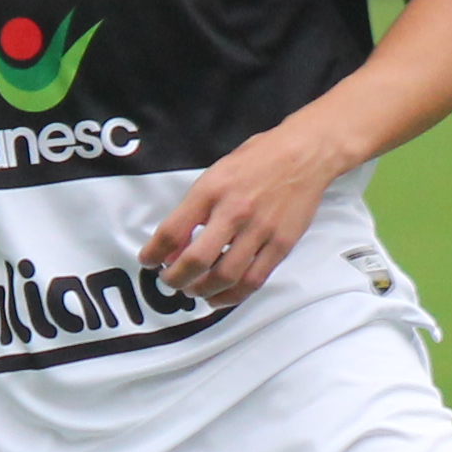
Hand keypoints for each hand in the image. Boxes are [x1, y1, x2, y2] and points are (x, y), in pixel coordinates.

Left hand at [140, 118, 349, 306]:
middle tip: (169, 282)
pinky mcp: (282, 244)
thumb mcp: (215, 174)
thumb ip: (194, 209)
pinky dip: (232, 296)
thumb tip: (173, 246)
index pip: (173, 229)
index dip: (153, 252)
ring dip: (202, 291)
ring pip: (226, 276)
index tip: (148, 261)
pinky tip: (219, 297)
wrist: (304, 154)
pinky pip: (254, 280)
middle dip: (175, 279)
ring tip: (193, 291)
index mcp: (212, 190)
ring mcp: (260, 230)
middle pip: (197, 260)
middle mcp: (234, 211)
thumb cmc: (256, 160)